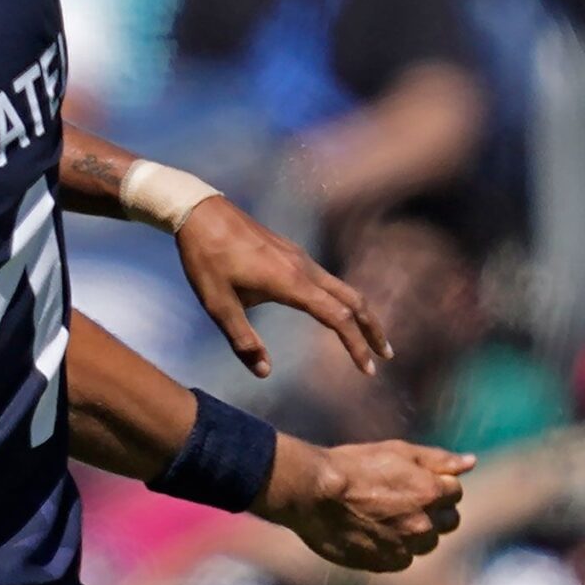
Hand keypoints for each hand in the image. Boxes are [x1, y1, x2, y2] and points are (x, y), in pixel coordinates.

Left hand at [174, 196, 391, 378]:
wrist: (199, 212)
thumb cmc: (205, 258)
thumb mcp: (217, 304)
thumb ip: (242, 340)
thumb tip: (264, 372)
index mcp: (291, 283)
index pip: (338, 319)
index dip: (355, 345)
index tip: (368, 370)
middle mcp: (304, 268)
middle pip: (353, 300)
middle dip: (372, 329)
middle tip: (385, 355)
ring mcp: (299, 257)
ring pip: (342, 287)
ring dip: (359, 312)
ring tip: (366, 336)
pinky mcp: (291, 252)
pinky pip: (327, 279)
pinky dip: (341, 299)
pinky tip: (332, 310)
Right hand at [256, 435, 471, 571]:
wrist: (310, 492)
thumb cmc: (351, 465)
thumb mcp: (397, 451)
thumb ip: (438, 459)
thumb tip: (471, 463)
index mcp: (432, 492)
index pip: (454, 492)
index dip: (433, 484)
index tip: (408, 481)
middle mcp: (425, 523)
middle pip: (448, 521)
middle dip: (431, 511)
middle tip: (397, 499)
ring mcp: (405, 546)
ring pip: (426, 543)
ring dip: (413, 532)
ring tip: (382, 516)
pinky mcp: (386, 563)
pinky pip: (402, 559)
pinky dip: (392, 548)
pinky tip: (370, 531)